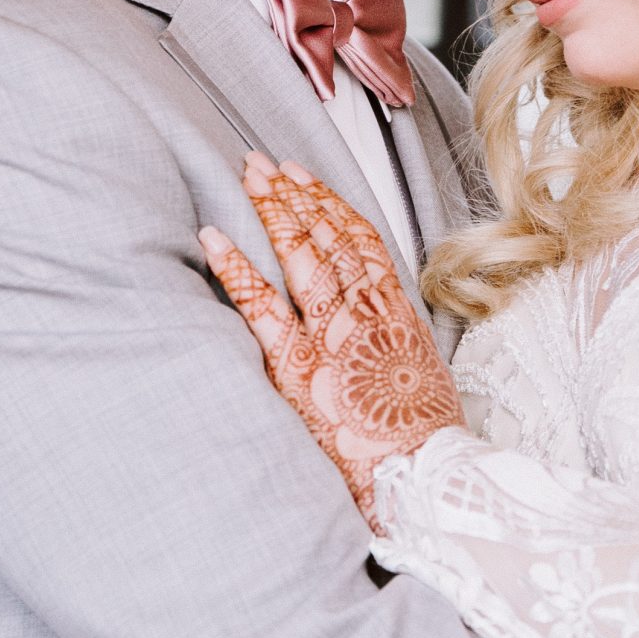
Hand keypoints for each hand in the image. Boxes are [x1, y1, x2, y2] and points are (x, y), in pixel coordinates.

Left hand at [199, 154, 462, 522]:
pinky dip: (235, 267)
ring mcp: (329, 333)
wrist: (420, 475)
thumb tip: (378, 329)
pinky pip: (260, 305)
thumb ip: (395, 341)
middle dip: (293, 194)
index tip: (306, 178)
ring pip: (300, 255)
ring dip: (272, 211)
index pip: (360, 239)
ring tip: (246, 177)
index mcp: (395, 310)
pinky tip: (213, 238)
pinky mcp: (297, 363)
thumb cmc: (424, 437)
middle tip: (263, 162)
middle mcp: (363, 311)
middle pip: (326, 235)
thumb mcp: (421, 375)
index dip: (329, 203)